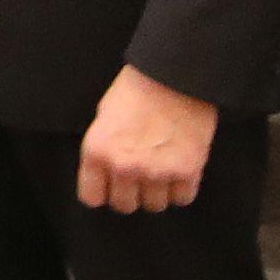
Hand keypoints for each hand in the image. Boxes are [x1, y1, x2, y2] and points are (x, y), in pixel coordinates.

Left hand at [77, 65, 218, 214]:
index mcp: (97, 151)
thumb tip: (106, 173)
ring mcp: (156, 171)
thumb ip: (104, 149)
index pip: (92, 198)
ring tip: (162, 168)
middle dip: (132, 192)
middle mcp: (124, 166)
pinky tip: (180, 169)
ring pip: (154, 205)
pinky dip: (183, 187)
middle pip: (125, 205)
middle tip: (141, 175)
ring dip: (159, 191)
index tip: (111, 187)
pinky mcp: (187, 170)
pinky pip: (183, 198)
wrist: (176, 74)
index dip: (103, 192)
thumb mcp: (104, 116)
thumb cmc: (138, 88)